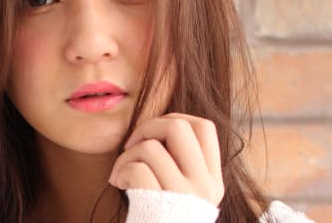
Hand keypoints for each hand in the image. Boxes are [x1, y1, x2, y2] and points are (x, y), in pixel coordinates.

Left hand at [108, 113, 224, 205]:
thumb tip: (162, 124)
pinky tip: (119, 183)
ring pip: (151, 148)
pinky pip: (137, 168)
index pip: (204, 127)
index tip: (157, 132)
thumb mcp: (186, 192)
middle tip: (134, 143)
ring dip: (127, 154)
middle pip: (179, 128)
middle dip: (148, 127)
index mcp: (212, 179)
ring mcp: (183, 196)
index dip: (176, 118)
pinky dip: (120, 170)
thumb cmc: (162, 218)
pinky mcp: (159, 205)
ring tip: (122, 171)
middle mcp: (204, 186)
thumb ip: (183, 163)